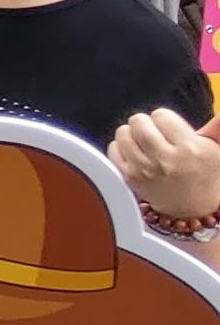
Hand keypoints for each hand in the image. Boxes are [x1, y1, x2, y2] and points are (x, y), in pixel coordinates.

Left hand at [109, 107, 219, 224]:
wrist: (195, 209)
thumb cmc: (205, 176)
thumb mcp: (215, 149)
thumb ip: (216, 127)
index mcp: (190, 149)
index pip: (161, 115)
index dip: (164, 119)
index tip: (169, 128)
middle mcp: (166, 159)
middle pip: (138, 121)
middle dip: (146, 124)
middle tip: (155, 134)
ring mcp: (145, 170)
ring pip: (123, 133)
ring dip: (132, 134)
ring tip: (144, 143)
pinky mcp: (130, 178)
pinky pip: (113, 149)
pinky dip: (121, 147)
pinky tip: (135, 153)